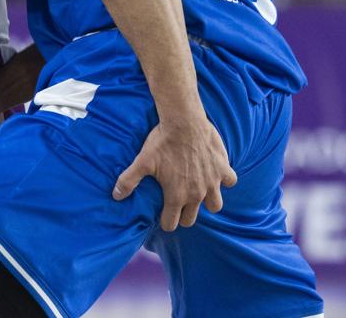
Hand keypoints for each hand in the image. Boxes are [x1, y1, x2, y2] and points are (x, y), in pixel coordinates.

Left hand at [112, 117, 236, 230]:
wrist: (183, 121)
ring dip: (207, 201)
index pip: (171, 223)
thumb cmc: (161, 142)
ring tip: (198, 191)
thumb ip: (128, 181)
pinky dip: (224, 179)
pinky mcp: (223, 169)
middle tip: (178, 203)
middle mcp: (196, 194)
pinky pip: (230, 182)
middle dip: (183, 215)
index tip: (163, 215)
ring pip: (215, 205)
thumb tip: (116, 196)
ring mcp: (212, 183)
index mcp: (176, 196)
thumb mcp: (142, 161)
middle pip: (191, 219)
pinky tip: (214, 172)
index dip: (165, 221)